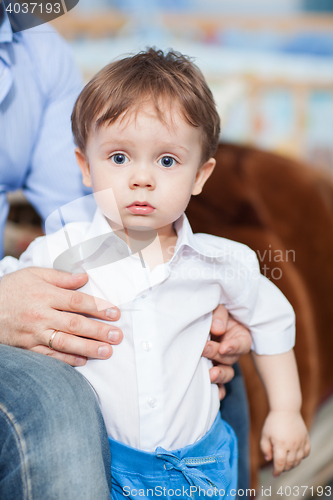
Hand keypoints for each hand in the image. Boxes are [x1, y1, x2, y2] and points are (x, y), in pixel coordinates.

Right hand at [0, 268, 122, 365]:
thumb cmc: (10, 289)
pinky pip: (49, 355)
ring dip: (88, 348)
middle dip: (99, 330)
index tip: (115, 313)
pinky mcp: (27, 347)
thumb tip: (85, 278)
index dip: (98, 307)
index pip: (77, 301)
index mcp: (44, 294)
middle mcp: (40, 315)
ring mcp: (33, 333)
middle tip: (117, 336)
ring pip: (64, 342)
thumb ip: (60, 277)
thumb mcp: (33, 274)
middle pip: (74, 323)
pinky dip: (66, 359)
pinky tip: (83, 361)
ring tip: (107, 351)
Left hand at [202, 304, 251, 398]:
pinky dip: (218, 391)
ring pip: (226, 373)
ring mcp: (223, 363)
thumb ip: (219, 316)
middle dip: (217, 354)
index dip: (234, 346)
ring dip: (219, 375)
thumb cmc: (213, 315)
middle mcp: (233, 352)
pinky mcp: (214, 371)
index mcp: (239, 337)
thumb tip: (218, 330)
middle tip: (204, 348)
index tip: (224, 346)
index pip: (241, 344)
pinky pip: (219, 385)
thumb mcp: (218, 309)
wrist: (203, 321)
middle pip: (230, 358)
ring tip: (210, 375)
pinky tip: (214, 395)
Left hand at [260, 410, 309, 476]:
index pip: (280, 464)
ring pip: (298, 460)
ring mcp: (300, 442)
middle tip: (279, 467)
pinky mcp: (306, 439)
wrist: (286, 410)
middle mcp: (292, 445)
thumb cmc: (273, 422)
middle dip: (284, 468)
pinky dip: (302, 457)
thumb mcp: (264, 434)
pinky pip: (306, 453)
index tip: (274, 474)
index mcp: (280, 445)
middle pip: (290, 464)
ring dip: (292, 464)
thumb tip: (269, 460)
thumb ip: (265, 448)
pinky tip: (295, 455)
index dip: (277, 471)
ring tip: (286, 462)